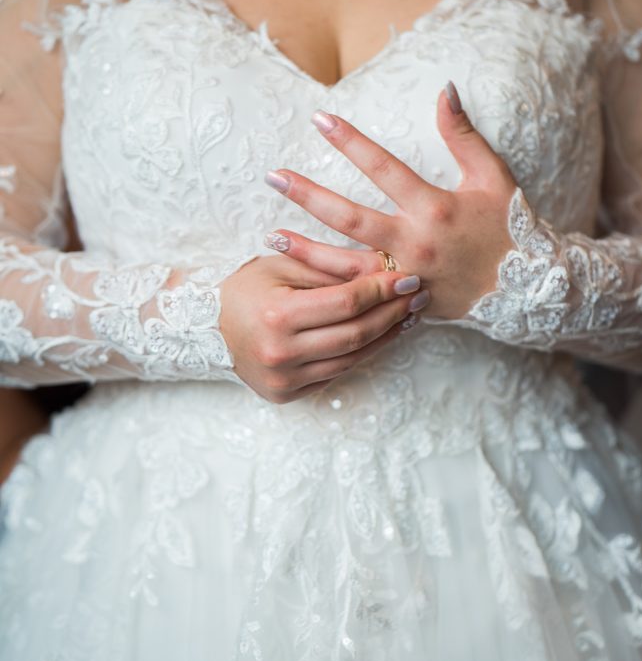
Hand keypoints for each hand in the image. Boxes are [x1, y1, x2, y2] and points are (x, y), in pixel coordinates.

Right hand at [223, 252, 429, 403]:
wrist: (204, 326)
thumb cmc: (246, 287)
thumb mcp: (282, 266)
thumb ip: (330, 269)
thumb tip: (383, 268)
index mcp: (278, 316)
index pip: (346, 303)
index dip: (381, 290)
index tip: (407, 276)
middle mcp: (281, 353)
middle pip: (355, 334)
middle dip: (392, 313)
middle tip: (418, 295)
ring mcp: (284, 379)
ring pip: (352, 358)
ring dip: (385, 336)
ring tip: (407, 316)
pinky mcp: (287, 394)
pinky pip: (337, 372)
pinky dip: (362, 353)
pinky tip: (380, 336)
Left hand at [262, 82, 516, 319]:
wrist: (525, 290)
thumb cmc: (508, 226)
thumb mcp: (492, 176)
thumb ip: (464, 134)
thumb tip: (445, 88)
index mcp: (436, 207)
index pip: (383, 167)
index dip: (350, 141)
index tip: (319, 119)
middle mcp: (416, 243)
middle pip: (350, 218)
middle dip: (309, 196)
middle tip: (272, 177)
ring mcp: (407, 277)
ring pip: (346, 265)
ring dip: (306, 251)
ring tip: (270, 236)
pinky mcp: (404, 302)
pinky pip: (358, 296)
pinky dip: (328, 286)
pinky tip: (299, 276)